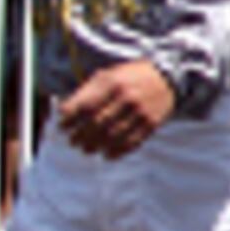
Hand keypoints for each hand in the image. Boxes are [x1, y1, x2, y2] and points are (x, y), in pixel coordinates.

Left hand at [55, 59, 175, 159]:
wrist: (167, 78)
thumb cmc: (129, 77)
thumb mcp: (108, 75)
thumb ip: (87, 91)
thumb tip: (64, 112)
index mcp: (112, 83)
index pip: (85, 106)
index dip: (70, 119)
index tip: (62, 127)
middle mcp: (126, 97)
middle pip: (97, 123)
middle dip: (80, 136)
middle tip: (73, 142)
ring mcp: (140, 111)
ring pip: (112, 136)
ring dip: (95, 146)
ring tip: (87, 150)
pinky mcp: (151, 124)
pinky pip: (131, 143)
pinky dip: (116, 152)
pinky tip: (107, 154)